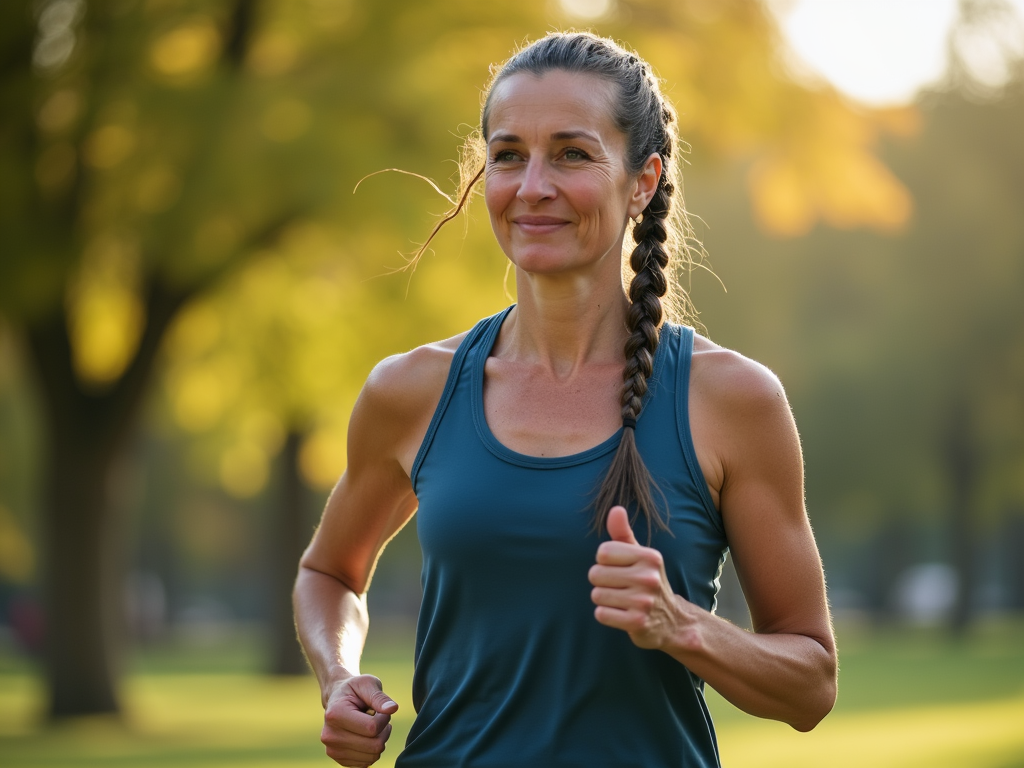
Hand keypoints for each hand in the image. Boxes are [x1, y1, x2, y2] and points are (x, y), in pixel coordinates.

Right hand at [321, 673, 398, 766]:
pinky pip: (367, 763)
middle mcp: (330, 735)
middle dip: (383, 731)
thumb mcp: (367, 684)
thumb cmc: (354, 689)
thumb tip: (392, 709)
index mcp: (335, 714)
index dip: (384, 718)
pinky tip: (364, 736)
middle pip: (374, 745)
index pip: (372, 728)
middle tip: (377, 718)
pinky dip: (371, 750)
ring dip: (378, 741)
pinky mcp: (339, 759)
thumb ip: (380, 697)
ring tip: (370, 726)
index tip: (380, 709)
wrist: (337, 698)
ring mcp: (333, 750)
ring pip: (372, 756)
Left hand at [589, 505, 687, 649]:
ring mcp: (644, 602)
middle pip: (596, 574)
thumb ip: (622, 533)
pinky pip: (601, 614)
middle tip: (620, 587)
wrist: (671, 620)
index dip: (605, 562)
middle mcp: (649, 578)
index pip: (603, 552)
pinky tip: (622, 614)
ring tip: (622, 601)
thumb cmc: (647, 581)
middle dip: (602, 582)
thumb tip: (615, 509)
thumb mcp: (638, 555)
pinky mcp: (637, 623)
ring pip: (597, 595)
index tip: (620, 568)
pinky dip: (606, 615)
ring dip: (604, 600)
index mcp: (649, 557)